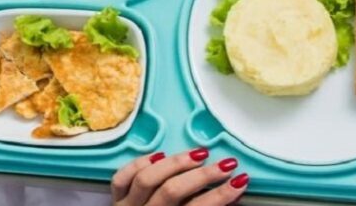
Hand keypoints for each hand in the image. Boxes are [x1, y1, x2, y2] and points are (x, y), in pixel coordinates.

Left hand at [111, 147, 247, 204]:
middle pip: (172, 190)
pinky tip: (159, 156)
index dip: (221, 194)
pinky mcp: (116, 200)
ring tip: (199, 154)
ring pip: (147, 178)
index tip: (240, 181)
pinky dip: (139, 164)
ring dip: (175, 163)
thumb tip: (233, 198)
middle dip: (203, 175)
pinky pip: (122, 178)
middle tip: (226, 165)